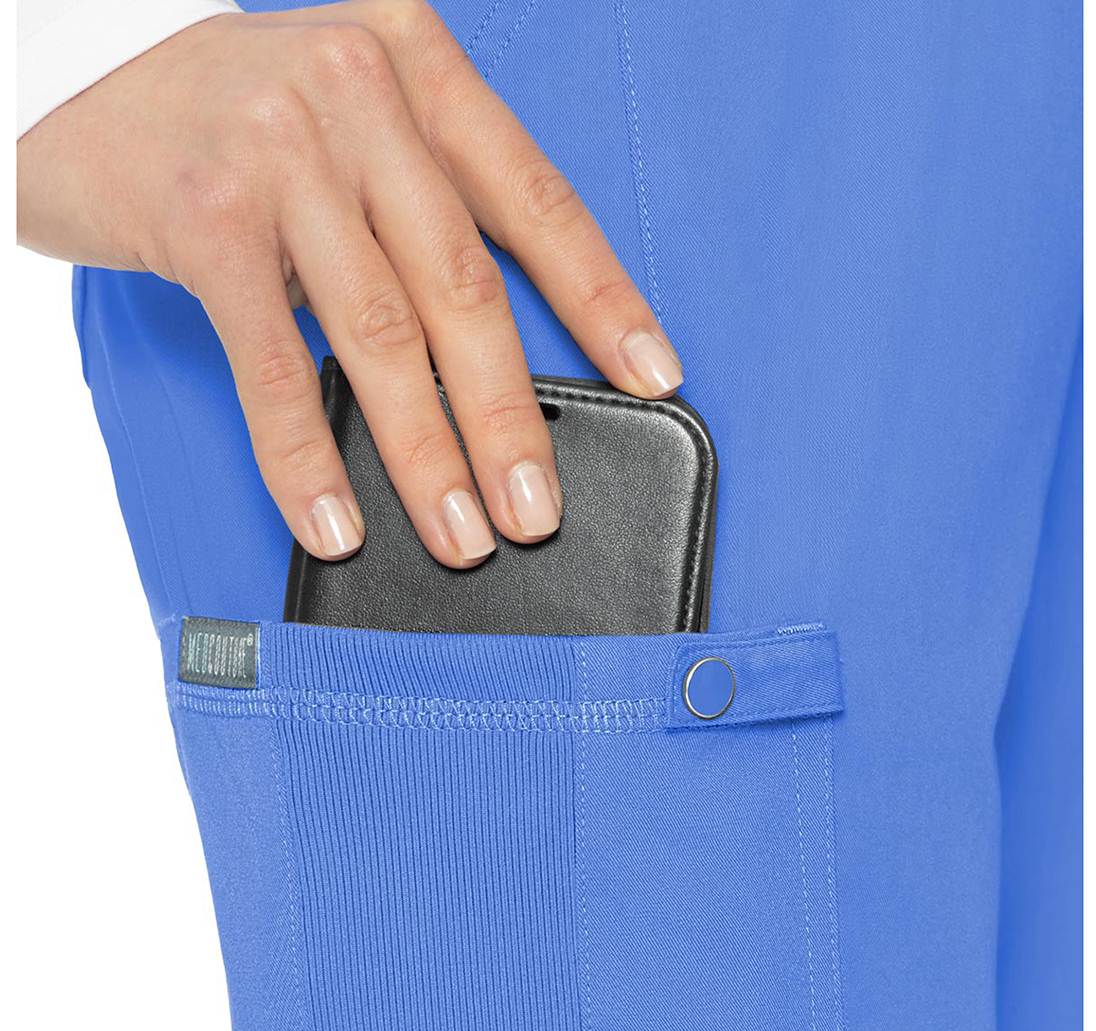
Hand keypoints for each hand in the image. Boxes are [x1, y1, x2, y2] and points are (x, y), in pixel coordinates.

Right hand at [17, 1, 683, 565]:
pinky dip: (309, 456)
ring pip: (383, 334)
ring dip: (427, 454)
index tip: (653, 376)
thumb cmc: (227, 115)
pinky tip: (338, 520)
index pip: (534, 198)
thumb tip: (486, 355)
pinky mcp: (205, 218)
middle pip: (464, 286)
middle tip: (536, 508)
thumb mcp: (346, 118)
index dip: (600, 298)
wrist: (75, 68)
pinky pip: (276, 365)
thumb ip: (418, 198)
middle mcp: (358, 93)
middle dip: (508, 417)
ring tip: (460, 534)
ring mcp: (278, 151)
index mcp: (414, 65)